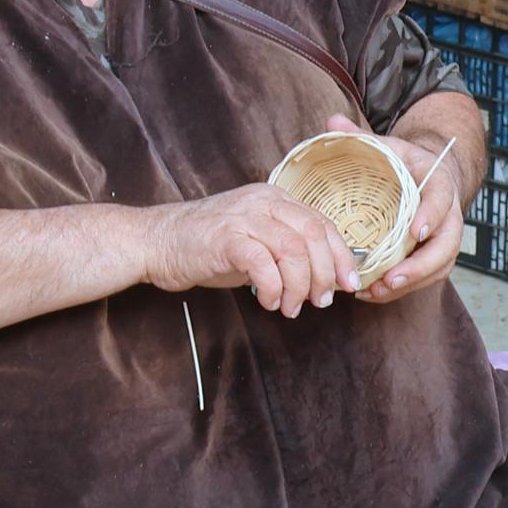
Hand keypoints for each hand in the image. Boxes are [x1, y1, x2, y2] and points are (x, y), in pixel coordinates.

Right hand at [143, 181, 359, 316]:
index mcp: (275, 200)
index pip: (323, 224)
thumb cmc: (209, 247)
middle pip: (314, 235)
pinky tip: (267, 301)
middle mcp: (263, 202)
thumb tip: (326, 278)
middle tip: (321, 301)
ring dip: (299, 286)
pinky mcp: (225, 237)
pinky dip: (272, 287)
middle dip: (324, 274)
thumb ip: (288, 252)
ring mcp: (243, 217)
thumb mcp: (257, 242)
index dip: (341, 257)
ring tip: (290, 307)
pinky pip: (263, 263)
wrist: (158, 242)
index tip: (349, 285)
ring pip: (293, 249)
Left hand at [356, 115, 474, 302]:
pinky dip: (403, 288)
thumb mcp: (385, 145)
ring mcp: (443, 236)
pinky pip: (426, 276)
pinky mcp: (434, 254)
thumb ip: (359, 136)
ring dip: (410, 283)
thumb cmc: (404, 161)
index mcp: (437, 180)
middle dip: (420, 265)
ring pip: (439, 266)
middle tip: (391, 278)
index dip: (431, 215)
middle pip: (447, 244)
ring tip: (377, 292)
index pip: (441, 197)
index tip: (416, 232)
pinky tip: (375, 293)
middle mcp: (447, 213)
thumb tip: (331, 121)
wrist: (428, 175)